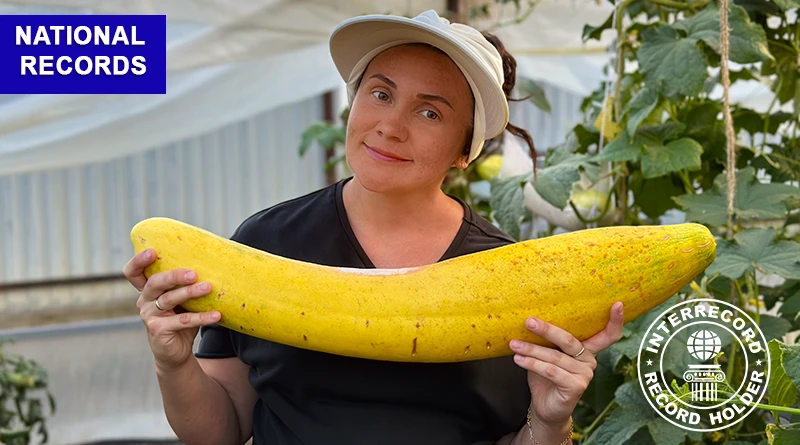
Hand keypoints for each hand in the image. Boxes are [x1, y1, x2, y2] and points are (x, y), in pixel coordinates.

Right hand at [123, 248, 218, 372]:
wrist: (176, 352)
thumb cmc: (181, 320)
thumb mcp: (182, 301)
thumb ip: (187, 284)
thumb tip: (215, 264)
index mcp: (148, 290)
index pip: (133, 272)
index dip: (138, 261)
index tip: (152, 251)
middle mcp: (144, 301)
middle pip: (155, 283)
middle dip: (174, 276)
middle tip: (193, 273)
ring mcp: (149, 316)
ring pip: (169, 300)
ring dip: (190, 293)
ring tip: (208, 287)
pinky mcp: (158, 330)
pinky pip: (182, 321)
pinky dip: (201, 317)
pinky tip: (216, 315)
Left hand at [509, 302, 624, 426]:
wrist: (544, 407)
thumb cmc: (545, 376)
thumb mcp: (547, 353)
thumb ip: (547, 339)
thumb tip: (529, 318)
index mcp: (587, 349)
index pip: (607, 334)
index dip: (615, 321)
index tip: (617, 304)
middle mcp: (589, 360)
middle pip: (570, 340)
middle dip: (547, 329)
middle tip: (529, 321)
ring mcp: (585, 374)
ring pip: (555, 357)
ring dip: (531, 349)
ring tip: (513, 344)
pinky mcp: (576, 387)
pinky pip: (552, 371)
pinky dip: (533, 364)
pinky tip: (519, 358)